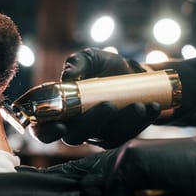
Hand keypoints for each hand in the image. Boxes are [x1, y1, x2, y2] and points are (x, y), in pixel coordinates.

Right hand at [31, 48, 158, 148]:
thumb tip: (68, 77)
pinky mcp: (119, 136)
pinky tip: (151, 107)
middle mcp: (76, 127)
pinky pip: (128, 134)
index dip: (46, 131)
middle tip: (109, 105)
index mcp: (60, 110)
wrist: (133, 73)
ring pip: (106, 136)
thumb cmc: (104, 66)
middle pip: (75, 137)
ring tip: (138, 104)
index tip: (60, 124)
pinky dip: (141, 122)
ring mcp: (97, 134)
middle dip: (92, 123)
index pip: (43, 129)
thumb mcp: (89, 58)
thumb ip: (76, 63)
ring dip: (123, 122)